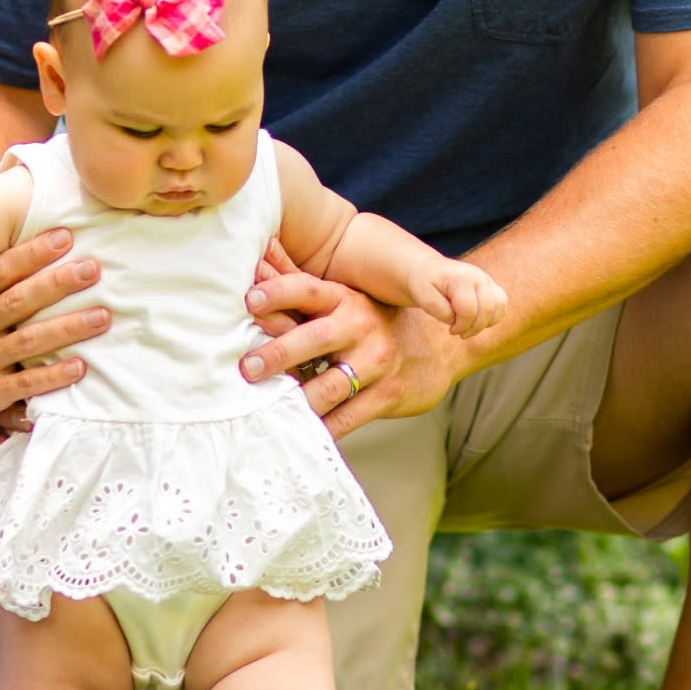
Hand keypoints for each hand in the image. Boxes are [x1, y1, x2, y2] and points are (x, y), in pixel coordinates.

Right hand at [0, 225, 106, 447]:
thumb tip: (16, 264)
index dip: (30, 252)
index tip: (63, 236)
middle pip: (19, 300)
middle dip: (57, 282)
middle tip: (93, 268)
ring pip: (29, 340)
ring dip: (68, 327)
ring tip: (102, 317)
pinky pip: (24, 384)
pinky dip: (53, 375)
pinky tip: (80, 367)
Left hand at [243, 242, 470, 437]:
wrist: (442, 345)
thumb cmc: (377, 322)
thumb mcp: (346, 299)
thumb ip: (301, 285)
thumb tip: (257, 256)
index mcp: (346, 299)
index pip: (308, 290)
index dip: (279, 292)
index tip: (249, 300)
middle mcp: (361, 327)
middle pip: (315, 339)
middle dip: (278, 354)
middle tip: (248, 369)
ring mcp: (376, 362)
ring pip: (329, 387)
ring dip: (297, 401)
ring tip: (268, 410)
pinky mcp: (387, 395)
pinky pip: (347, 418)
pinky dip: (322, 429)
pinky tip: (300, 432)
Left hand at [412, 257, 507, 337]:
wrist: (428, 269)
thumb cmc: (424, 284)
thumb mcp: (422, 297)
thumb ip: (439, 309)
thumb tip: (455, 319)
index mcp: (461, 278)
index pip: (469, 310)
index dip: (461, 326)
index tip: (450, 330)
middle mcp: (478, 276)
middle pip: (487, 309)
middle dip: (474, 327)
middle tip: (459, 332)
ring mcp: (486, 279)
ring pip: (499, 306)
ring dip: (486, 323)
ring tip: (470, 327)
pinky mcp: (490, 285)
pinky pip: (502, 303)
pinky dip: (493, 316)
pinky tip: (478, 321)